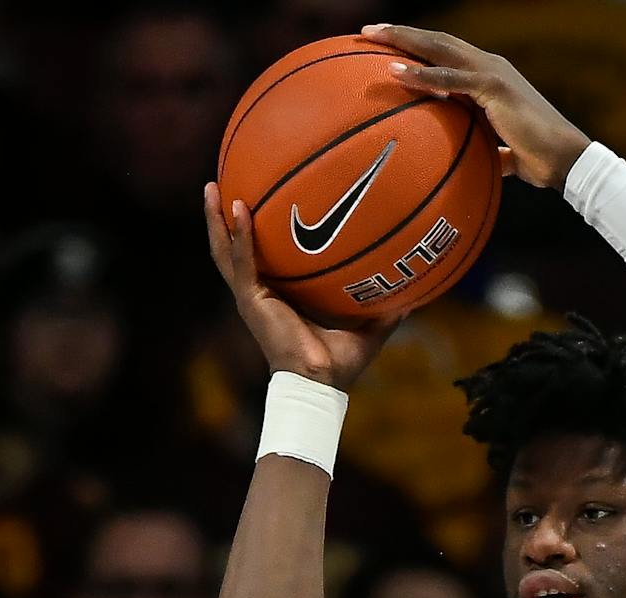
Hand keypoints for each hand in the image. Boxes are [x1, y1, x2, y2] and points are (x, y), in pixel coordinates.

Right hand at [203, 184, 399, 388]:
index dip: (255, 235)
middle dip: (224, 218)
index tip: (257, 203)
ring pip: (224, 251)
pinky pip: (241, 261)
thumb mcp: (367, 330)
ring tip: (211, 187)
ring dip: (216, 219)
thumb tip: (413, 295)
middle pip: (233, 249)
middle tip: (221, 185)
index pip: (261, 260)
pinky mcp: (251, 300)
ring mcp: (252, 296)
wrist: (319, 383)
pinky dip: (239, 233)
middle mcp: (260, 294)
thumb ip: (385, 310)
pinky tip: (239, 207)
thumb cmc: (338, 365)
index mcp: (278, 298)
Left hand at [361, 25, 590, 190]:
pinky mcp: (494, 87)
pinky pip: (450, 77)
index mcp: (489, 77)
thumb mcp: (504, 151)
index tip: (386, 47)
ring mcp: (492, 73)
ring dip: (404, 41)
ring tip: (372, 37)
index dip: (418, 47)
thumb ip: (488, 150)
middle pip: (437, 41)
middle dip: (402, 34)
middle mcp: (489, 66)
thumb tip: (477, 165)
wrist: (564, 160)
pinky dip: (422, 73)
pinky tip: (396, 71)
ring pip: (440, 48)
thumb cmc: (537, 158)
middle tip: (367, 33)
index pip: (447, 54)